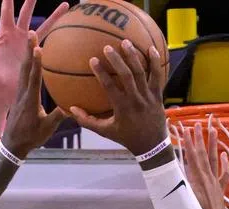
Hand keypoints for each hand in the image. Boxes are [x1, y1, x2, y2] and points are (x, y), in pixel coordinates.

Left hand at [0, 0, 69, 101]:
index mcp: (4, 32)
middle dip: (32, 0)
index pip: (7, 10)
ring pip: (43, 26)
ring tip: (66, 5)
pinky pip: (46, 43)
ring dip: (55, 16)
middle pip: (27, 12)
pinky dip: (56, 37)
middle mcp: (17, 36)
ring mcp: (27, 46)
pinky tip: (67, 30)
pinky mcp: (35, 56)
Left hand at [1, 33, 67, 157]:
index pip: (34, 78)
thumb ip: (57, 117)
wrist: (12, 144)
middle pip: (26, 67)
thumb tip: (71, 107)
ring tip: (30, 38)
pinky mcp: (19, 95)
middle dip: (28, 49)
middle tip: (31, 32)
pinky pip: (23, 76)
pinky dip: (27, 64)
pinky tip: (30, 58)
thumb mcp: (46, 129)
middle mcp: (23, 93)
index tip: (37, 48)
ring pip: (23, 69)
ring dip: (27, 53)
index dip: (36, 63)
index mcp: (30, 100)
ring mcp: (20, 93)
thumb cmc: (30, 137)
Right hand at [70, 40, 167, 155]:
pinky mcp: (158, 94)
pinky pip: (157, 75)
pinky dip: (155, 61)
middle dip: (117, 60)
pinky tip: (151, 48)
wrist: (152, 145)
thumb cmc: (126, 137)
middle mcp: (136, 100)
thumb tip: (71, 110)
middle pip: (127, 76)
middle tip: (108, 47)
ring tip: (126, 42)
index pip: (110, 87)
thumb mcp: (105, 132)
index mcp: (122, 108)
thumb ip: (88, 121)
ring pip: (142, 73)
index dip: (101, 73)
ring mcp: (148, 96)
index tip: (93, 60)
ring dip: (134, 56)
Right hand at [174, 122, 228, 208]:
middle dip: (198, 139)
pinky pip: (224, 174)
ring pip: (214, 160)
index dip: (188, 143)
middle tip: (196, 124)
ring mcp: (215, 184)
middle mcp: (207, 179)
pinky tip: (225, 153)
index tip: (185, 130)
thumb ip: (179, 187)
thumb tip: (172, 172)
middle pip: (202, 155)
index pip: (191, 157)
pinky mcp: (220, 190)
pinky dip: (225, 163)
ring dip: (213, 144)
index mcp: (197, 181)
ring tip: (212, 130)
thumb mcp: (184, 202)